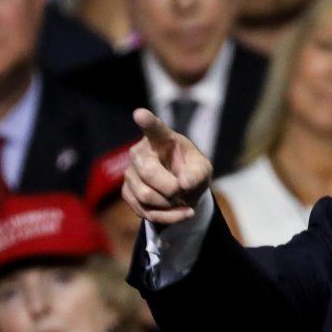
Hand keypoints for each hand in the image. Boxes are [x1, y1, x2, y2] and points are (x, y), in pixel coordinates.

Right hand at [122, 108, 212, 225]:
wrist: (183, 192)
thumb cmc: (192, 173)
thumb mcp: (203, 170)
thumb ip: (198, 173)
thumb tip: (183, 184)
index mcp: (162, 139)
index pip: (154, 128)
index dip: (147, 121)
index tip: (140, 114)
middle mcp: (141, 152)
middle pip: (149, 172)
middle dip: (172, 188)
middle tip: (185, 191)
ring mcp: (130, 173)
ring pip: (146, 196)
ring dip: (170, 205)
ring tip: (183, 202)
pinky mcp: (128, 193)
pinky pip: (145, 212)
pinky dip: (168, 217)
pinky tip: (180, 213)